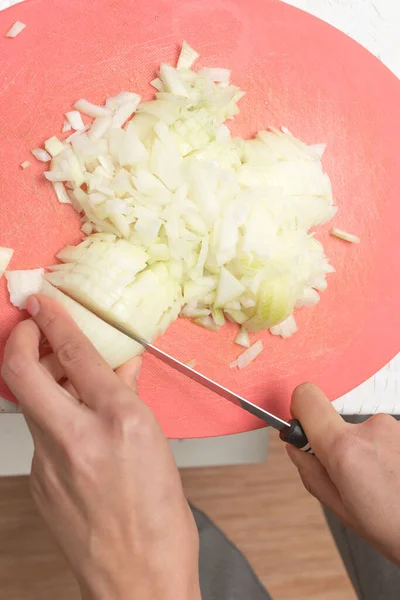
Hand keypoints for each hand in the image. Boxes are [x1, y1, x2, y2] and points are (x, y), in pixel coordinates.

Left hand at [1, 295, 199, 599]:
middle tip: (33, 327)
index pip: (76, 355)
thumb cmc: (160, 518)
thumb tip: (121, 364)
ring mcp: (49, 463)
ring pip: (28, 402)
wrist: (139, 580)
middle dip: (20, 338)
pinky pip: (38, 433)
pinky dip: (51, 414)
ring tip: (63, 376)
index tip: (44, 302)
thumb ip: (130, 397)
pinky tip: (72, 421)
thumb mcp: (155, 444)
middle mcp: (77, 438)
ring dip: (39, 378)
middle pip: (21, 371)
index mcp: (119, 422)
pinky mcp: (38, 483)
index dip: (55, 320)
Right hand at [287, 384, 399, 565]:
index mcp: (344, 448)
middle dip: (338, 440)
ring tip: (379, 479)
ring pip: (363, 429)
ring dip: (366, 448)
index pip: (307, 397)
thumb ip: (308, 468)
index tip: (304, 423)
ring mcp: (394, 427)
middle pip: (337, 419)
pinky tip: (393, 475)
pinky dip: (385, 451)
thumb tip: (296, 446)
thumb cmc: (391, 525)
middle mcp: (371, 429)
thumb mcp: (336, 505)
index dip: (300, 409)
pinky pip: (384, 434)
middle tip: (351, 472)